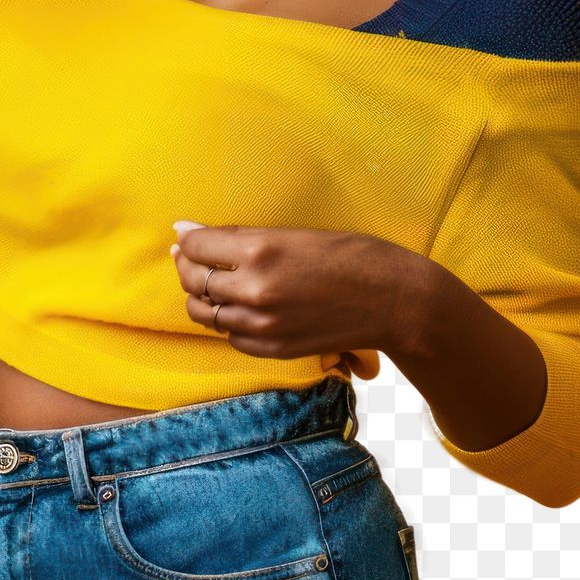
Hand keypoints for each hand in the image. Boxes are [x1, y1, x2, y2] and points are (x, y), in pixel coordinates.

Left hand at [170, 221, 429, 363]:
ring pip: (204, 314)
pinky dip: (227, 322)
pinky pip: (229, 337)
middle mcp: (254, 290)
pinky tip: (239, 308)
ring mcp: (262, 325)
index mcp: (259, 251)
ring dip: (202, 297)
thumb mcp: (294, 232)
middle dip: (187, 266)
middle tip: (191, 256)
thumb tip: (186, 230)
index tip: (188, 235)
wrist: (393, 300)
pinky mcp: (273, 350)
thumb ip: (238, 236)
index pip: (195, 246)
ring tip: (212, 283)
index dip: (187, 239)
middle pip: (193, 280)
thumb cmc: (351, 255)